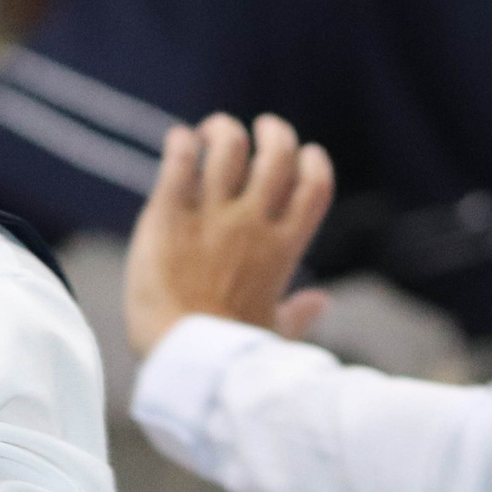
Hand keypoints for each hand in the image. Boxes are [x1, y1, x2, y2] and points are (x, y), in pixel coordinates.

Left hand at [124, 114, 335, 356]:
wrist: (184, 362)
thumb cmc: (231, 355)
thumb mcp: (273, 333)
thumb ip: (299, 313)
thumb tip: (323, 302)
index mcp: (283, 249)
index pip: (315, 187)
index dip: (315, 162)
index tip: (307, 154)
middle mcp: (252, 224)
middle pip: (277, 155)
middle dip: (274, 132)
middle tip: (261, 129)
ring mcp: (211, 216)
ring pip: (230, 146)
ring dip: (225, 130)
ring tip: (214, 131)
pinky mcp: (168, 214)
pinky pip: (180, 161)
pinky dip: (182, 142)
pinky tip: (179, 142)